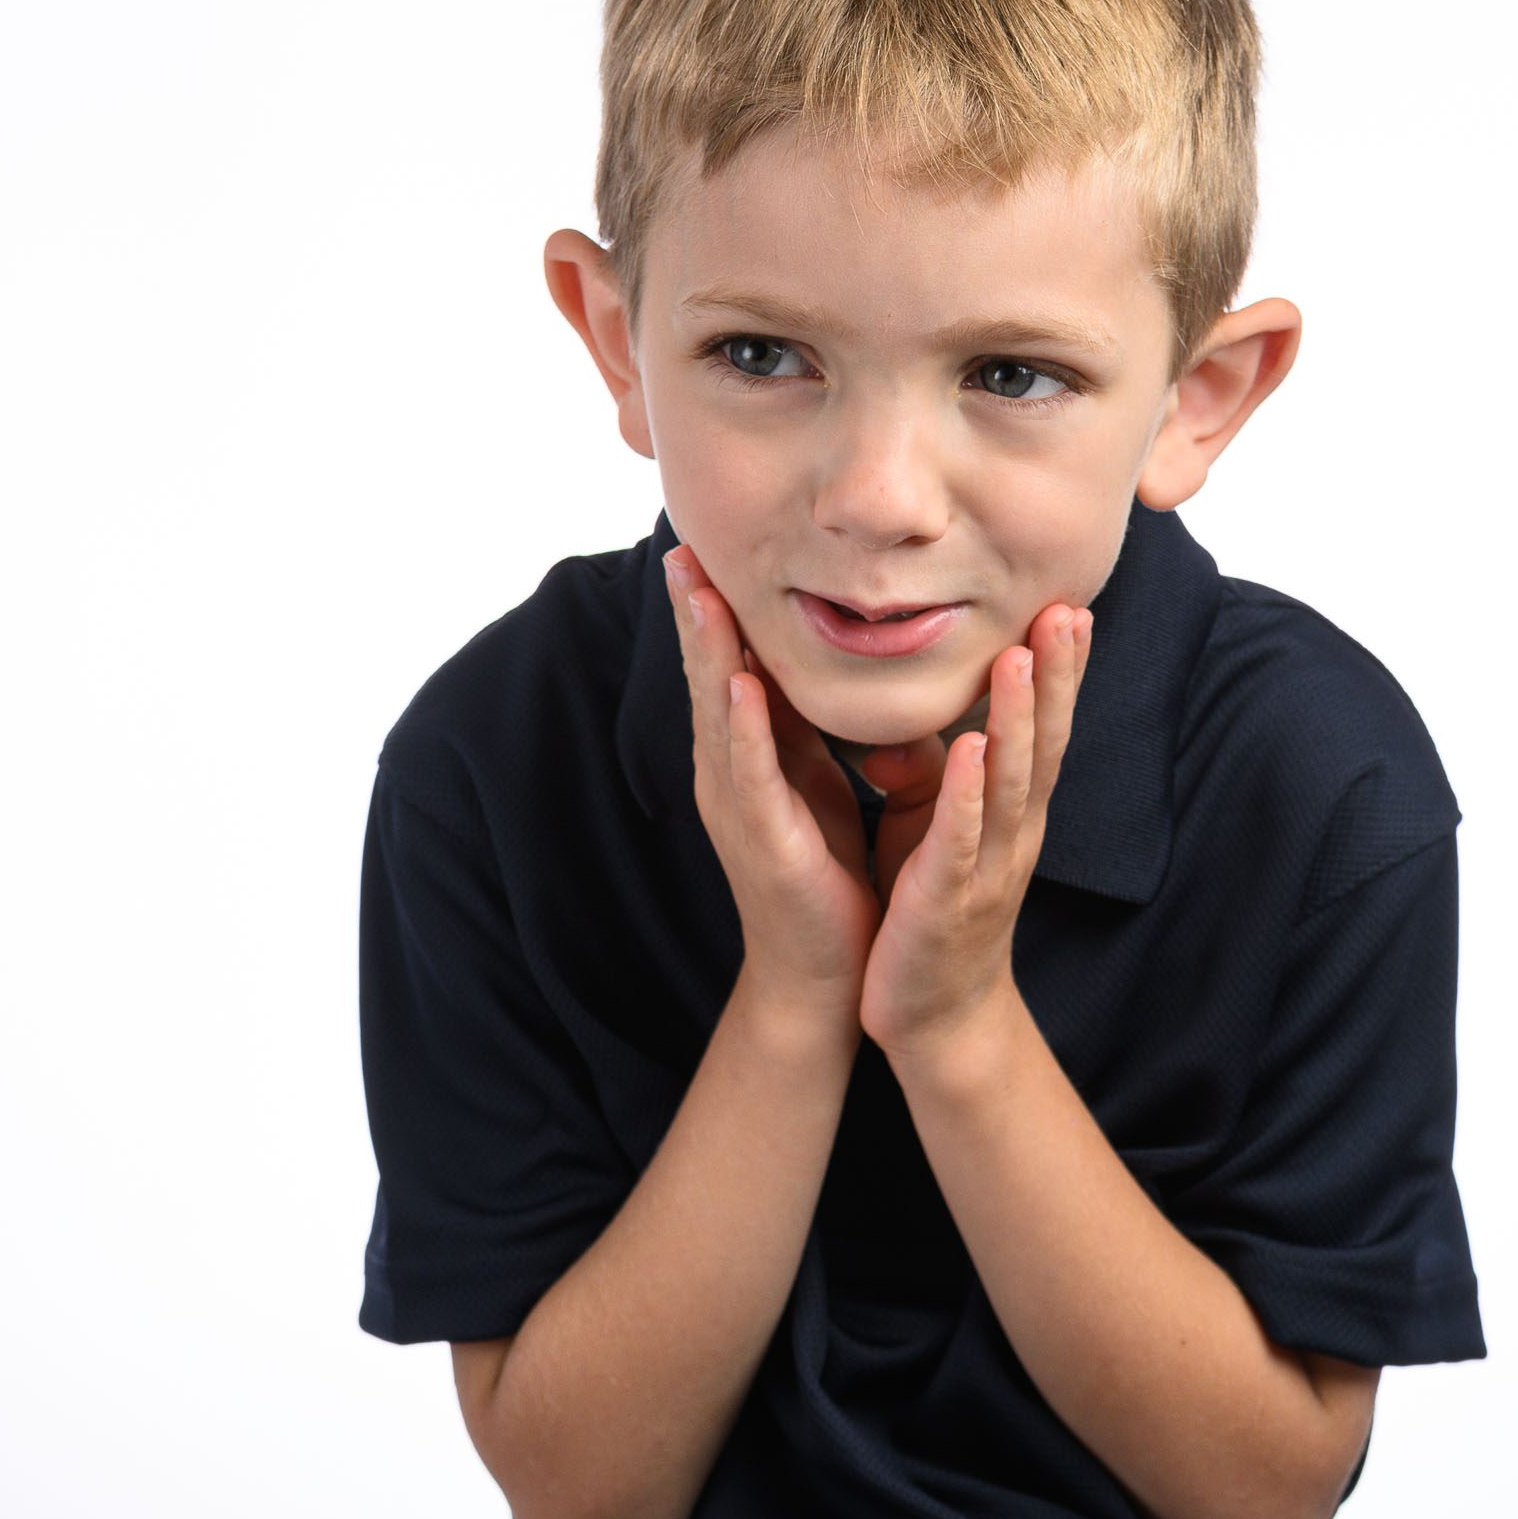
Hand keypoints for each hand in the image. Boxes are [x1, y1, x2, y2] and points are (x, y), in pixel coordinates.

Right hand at [663, 545, 879, 1027]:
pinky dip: (742, 726)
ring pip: (717, 713)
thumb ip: (815, 726)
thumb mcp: (821, 781)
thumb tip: (832, 663)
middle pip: (708, 676)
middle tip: (685, 543)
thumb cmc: (827, 875)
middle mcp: (731, 775)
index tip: (710, 544)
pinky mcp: (764, 843)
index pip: (726, 666)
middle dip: (696, 611)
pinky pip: (751, 775)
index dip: (716, 608)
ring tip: (699, 590)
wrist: (828, 975)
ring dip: (707, 650)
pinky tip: (738, 682)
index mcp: (749, 758)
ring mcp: (740, 808)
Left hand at [856, 600, 1092, 1061]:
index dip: (1059, 670)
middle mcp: (1013, 832)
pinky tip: (972, 750)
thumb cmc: (932, 911)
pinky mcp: (946, 900)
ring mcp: (987, 867)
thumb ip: (945, 768)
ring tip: (1021, 657)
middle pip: (1045, 743)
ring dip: (1019, 719)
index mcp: (1012, 812)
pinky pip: (960, 839)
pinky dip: (969, 793)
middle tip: (1066, 609)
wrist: (934, 1020)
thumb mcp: (940, 825)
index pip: (1044, 727)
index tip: (1068, 604)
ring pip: (1011, 782)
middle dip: (1056, 676)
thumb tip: (940, 710)